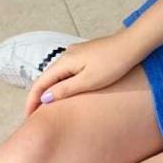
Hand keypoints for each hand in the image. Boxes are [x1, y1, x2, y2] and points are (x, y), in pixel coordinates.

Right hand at [23, 32, 141, 115]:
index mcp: (65, 61)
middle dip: (39, 96)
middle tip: (35, 116)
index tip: (28, 118)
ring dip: (50, 89)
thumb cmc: (114, 63)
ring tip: (48, 107)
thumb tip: (44, 98)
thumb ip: (65, 89)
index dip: (32, 101)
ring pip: (57, 74)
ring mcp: (77, 52)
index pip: (40, 83)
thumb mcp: (89, 81)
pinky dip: (61, 82)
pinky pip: (68, 70)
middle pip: (46, 77)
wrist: (134, 44)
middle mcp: (67, 54)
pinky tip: (66, 91)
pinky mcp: (87, 54)